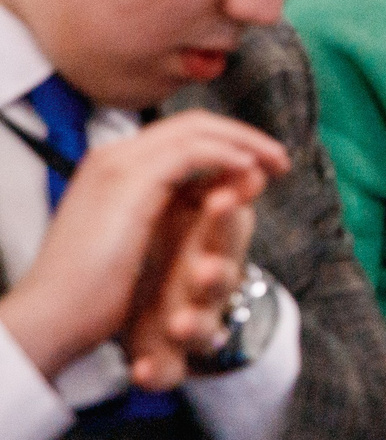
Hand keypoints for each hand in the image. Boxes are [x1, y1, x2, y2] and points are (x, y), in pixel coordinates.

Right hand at [0, 111, 285, 382]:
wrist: (51, 315)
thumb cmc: (89, 288)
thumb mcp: (129, 239)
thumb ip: (159, 211)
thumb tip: (206, 199)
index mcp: (111, 168)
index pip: (178, 136)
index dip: (225, 143)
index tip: (261, 165)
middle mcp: (113, 156)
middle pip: (191, 124)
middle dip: (242, 136)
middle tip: (279, 159)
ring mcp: (120, 165)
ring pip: (197, 131)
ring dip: (245, 144)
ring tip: (276, 165)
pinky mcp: (131, 181)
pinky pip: (194, 152)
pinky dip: (228, 157)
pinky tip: (250, 174)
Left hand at [122, 175, 259, 390]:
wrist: (78, 318)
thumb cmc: (128, 256)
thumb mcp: (152, 207)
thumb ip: (194, 179)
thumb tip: (234, 155)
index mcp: (202, 242)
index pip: (228, 227)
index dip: (229, 216)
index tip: (223, 200)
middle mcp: (199, 279)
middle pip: (226, 274)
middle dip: (219, 270)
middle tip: (204, 268)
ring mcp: (184, 319)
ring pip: (207, 327)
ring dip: (196, 325)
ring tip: (176, 324)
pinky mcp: (164, 356)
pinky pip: (172, 369)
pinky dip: (161, 370)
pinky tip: (143, 370)